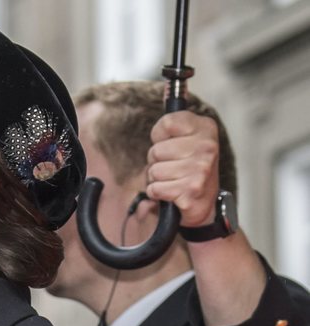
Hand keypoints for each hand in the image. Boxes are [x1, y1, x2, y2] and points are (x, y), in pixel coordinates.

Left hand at [145, 109, 220, 228]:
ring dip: (157, 180)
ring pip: (154, 171)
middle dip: (157, 162)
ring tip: (173, 181)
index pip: (165, 123)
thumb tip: (168, 86)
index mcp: (205, 128)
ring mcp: (200, 169)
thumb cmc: (190, 171)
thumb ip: (174, 121)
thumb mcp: (187, 140)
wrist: (205, 205)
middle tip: (173, 169)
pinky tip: (172, 194)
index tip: (169, 144)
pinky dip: (158, 194)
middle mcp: (206, 146)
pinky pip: (155, 189)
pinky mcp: (190, 190)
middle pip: (155, 150)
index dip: (159, 137)